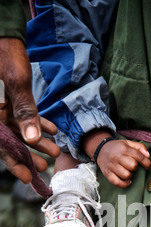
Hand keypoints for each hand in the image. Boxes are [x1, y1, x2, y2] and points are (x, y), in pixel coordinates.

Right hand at [0, 38, 59, 181]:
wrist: (3, 33)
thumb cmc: (5, 54)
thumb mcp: (16, 82)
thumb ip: (25, 111)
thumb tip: (33, 140)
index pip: (0, 145)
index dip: (14, 164)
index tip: (29, 178)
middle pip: (10, 141)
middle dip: (30, 154)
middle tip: (46, 165)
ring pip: (19, 130)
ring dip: (37, 139)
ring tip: (55, 149)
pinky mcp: (7, 101)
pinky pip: (22, 117)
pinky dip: (37, 122)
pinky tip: (53, 130)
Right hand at [83, 130, 150, 187]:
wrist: (100, 149)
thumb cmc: (117, 148)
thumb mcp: (128, 143)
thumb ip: (140, 147)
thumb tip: (148, 156)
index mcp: (124, 148)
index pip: (139, 156)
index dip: (146, 163)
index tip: (148, 166)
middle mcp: (117, 157)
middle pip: (133, 166)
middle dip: (135, 167)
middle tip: (133, 166)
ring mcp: (111, 166)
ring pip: (126, 175)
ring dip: (130, 175)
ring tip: (128, 172)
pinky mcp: (107, 174)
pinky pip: (117, 183)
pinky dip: (124, 184)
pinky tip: (127, 181)